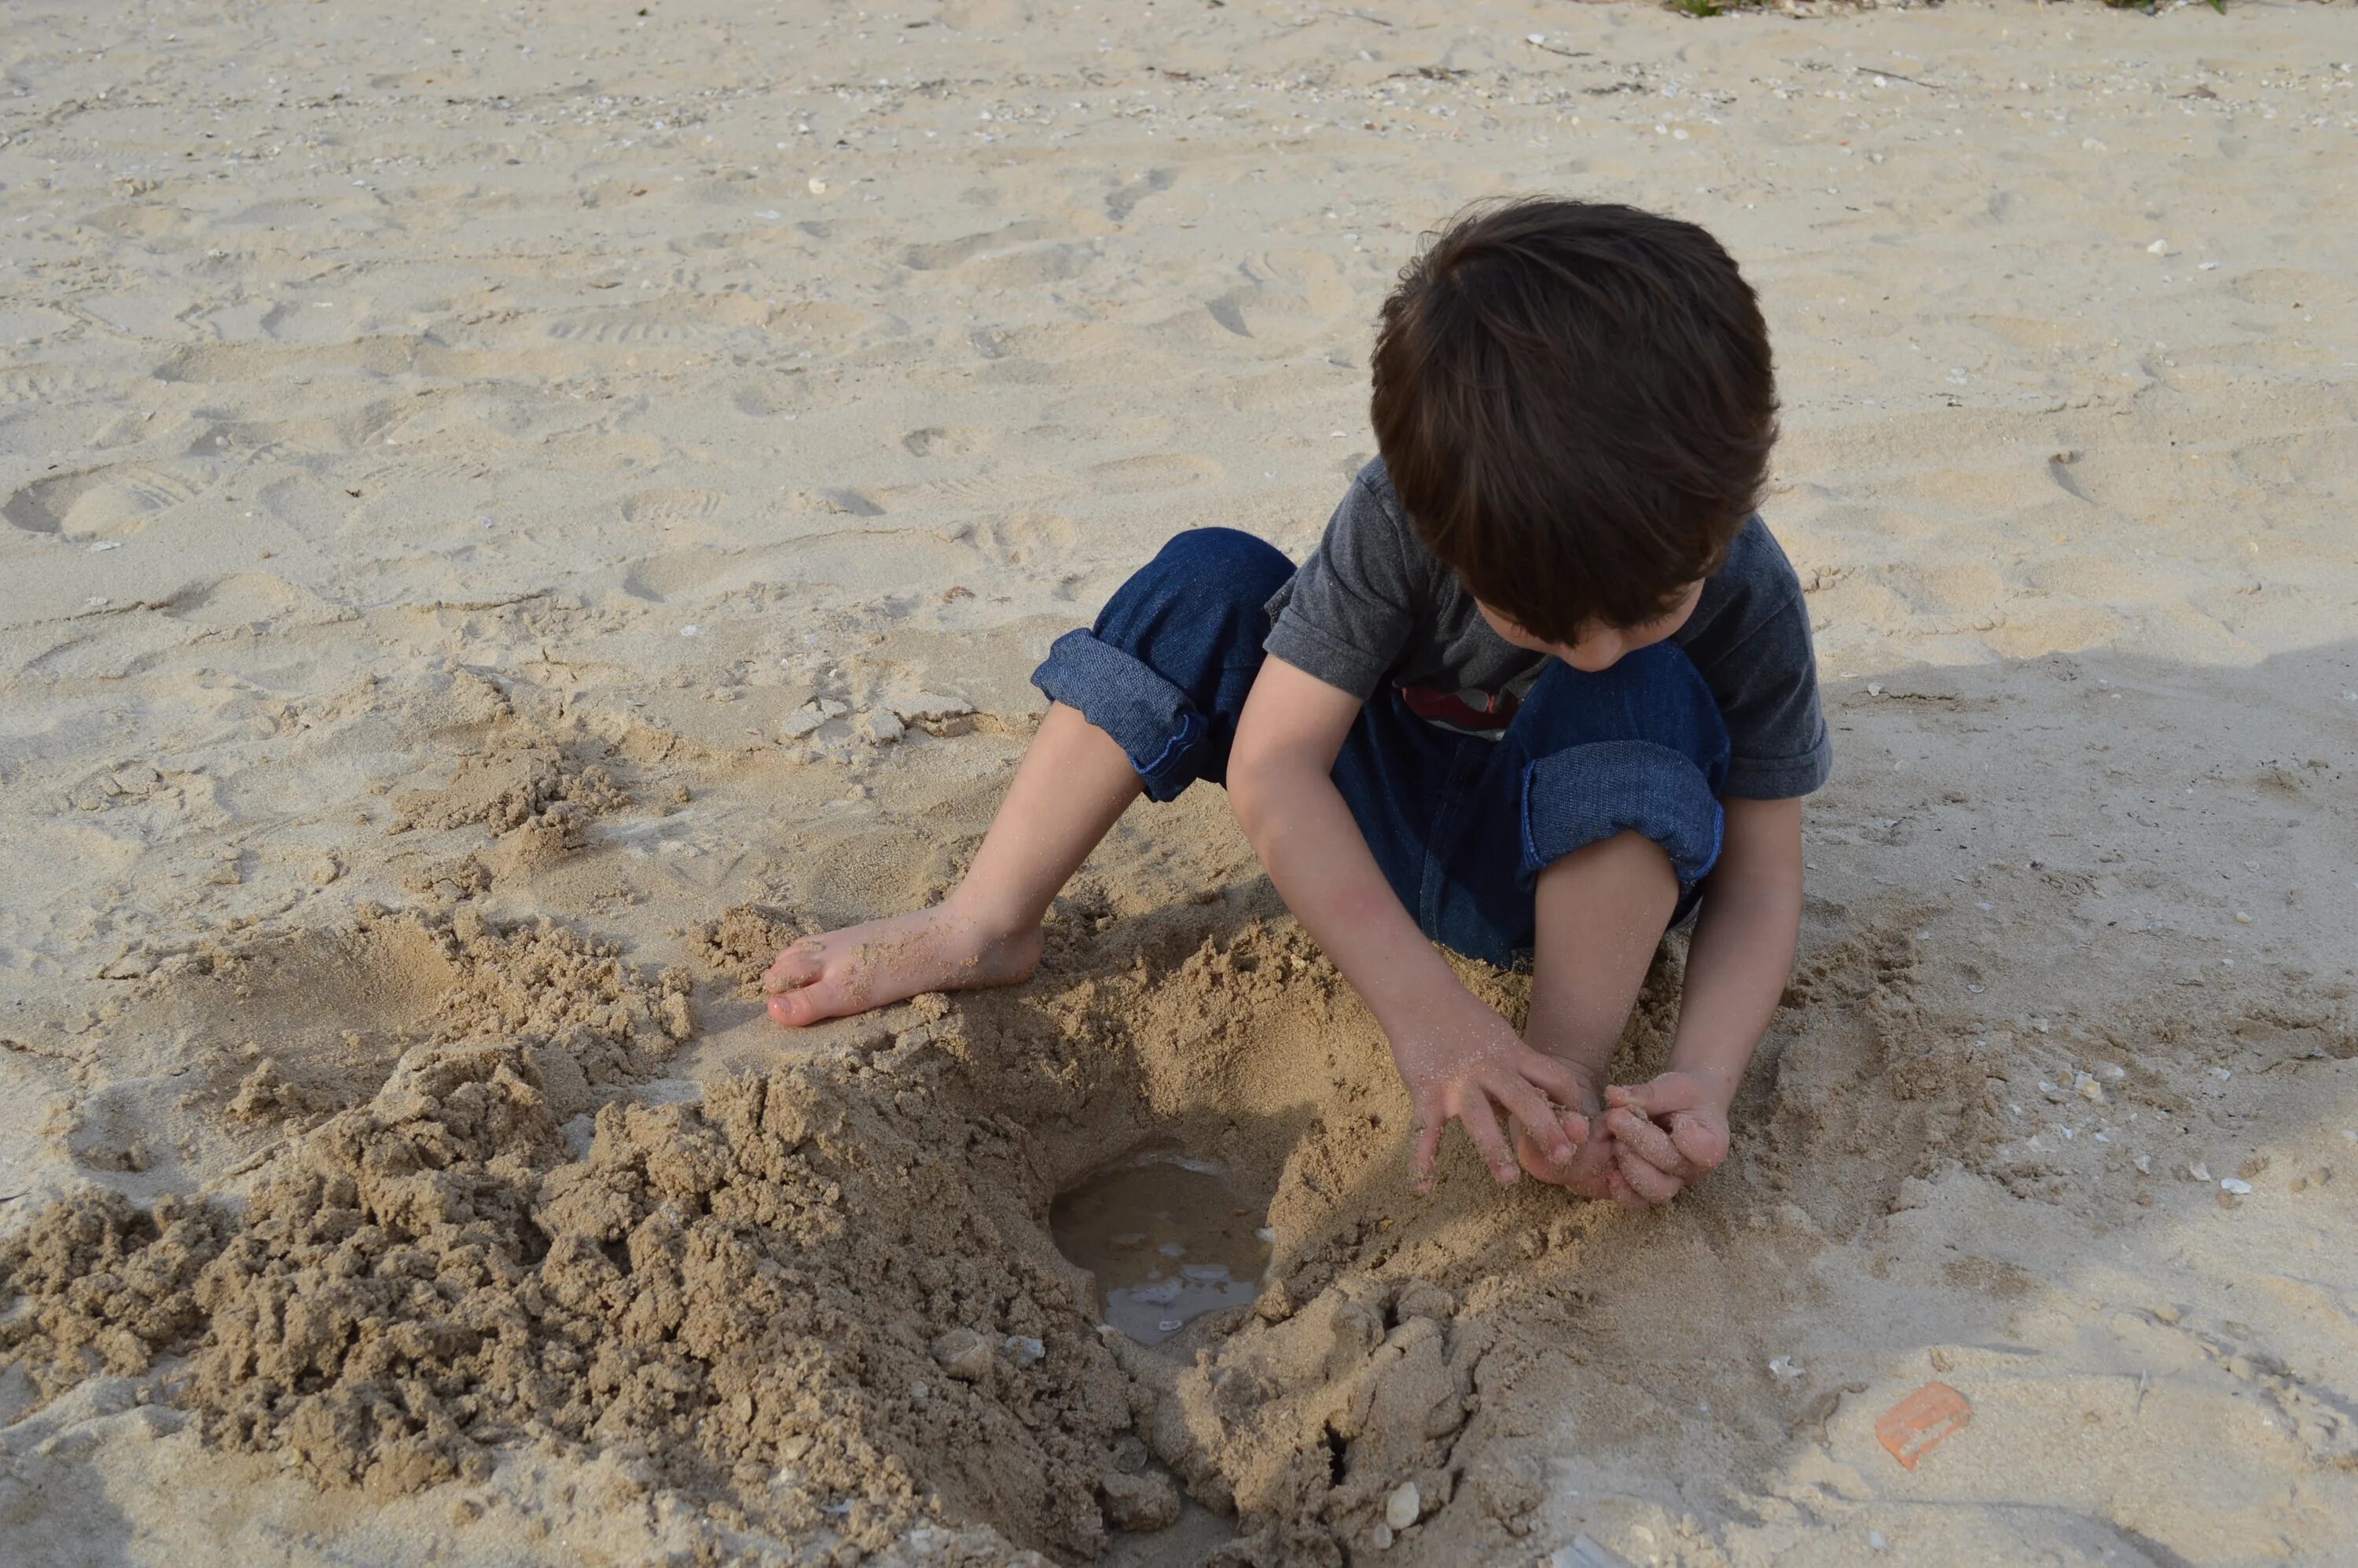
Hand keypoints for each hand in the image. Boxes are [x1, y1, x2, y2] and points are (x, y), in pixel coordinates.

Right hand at [1388, 996, 1593, 1192]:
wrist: (1419, 997)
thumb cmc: (1463, 1018)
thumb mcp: (1500, 1037)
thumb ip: (1517, 1067)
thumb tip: (1541, 1094)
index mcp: (1513, 1055)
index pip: (1555, 1077)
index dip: (1572, 1101)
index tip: (1580, 1126)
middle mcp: (1490, 1069)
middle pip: (1524, 1099)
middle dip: (1546, 1129)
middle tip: (1564, 1157)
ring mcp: (1458, 1082)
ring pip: (1480, 1119)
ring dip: (1495, 1150)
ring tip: (1509, 1180)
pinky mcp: (1427, 1091)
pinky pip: (1425, 1130)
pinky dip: (1423, 1159)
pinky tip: (1424, 1187)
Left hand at [1599, 1071, 1730, 1207]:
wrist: (1687, 1108)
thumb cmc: (1685, 1096)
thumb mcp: (1674, 1086)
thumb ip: (1648, 1093)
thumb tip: (1613, 1095)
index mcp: (1712, 1144)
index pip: (1700, 1148)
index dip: (1681, 1134)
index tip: (1667, 1114)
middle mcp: (1695, 1170)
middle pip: (1669, 1167)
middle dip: (1639, 1142)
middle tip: (1616, 1117)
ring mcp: (1673, 1183)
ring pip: (1653, 1191)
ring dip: (1628, 1167)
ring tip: (1614, 1141)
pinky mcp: (1651, 1188)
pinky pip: (1636, 1200)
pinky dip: (1620, 1189)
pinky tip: (1608, 1171)